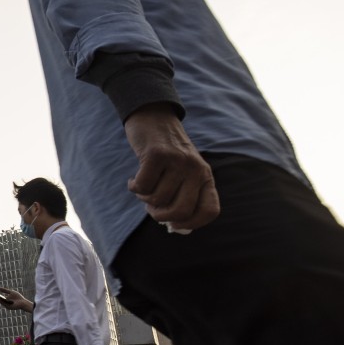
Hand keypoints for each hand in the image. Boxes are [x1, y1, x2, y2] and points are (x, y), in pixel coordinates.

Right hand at [0, 287, 32, 312]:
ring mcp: (6, 305)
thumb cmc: (18, 297)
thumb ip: (5, 290)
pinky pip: (3, 303)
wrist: (23, 302)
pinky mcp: (8, 307)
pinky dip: (0, 300)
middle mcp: (4, 303)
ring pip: (0, 301)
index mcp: (5, 299)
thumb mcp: (11, 292)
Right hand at [124, 104, 219, 232]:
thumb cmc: (165, 153)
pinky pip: (142, 187)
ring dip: (144, 198)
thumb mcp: (182, 172)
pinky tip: (133, 180)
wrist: (153, 117)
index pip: (209, 211)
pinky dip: (134, 188)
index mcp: (205, 176)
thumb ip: (182, 195)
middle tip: (151, 207)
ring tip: (142, 187)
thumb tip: (175, 227)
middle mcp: (195, 169)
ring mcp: (177, 161)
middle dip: (160, 215)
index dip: (191, 224)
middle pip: (180, 211)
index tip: (174, 223)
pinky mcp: (156, 155)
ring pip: (158, 199)